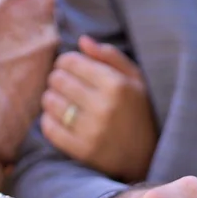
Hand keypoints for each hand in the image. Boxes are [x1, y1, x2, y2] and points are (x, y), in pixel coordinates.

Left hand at [41, 35, 156, 181]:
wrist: (147, 157)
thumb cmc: (141, 112)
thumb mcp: (136, 80)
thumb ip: (110, 57)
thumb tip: (82, 40)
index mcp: (116, 85)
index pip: (70, 62)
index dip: (65, 62)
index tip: (69, 68)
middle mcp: (103, 107)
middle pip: (57, 80)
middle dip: (57, 79)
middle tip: (64, 85)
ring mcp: (91, 131)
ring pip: (50, 102)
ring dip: (51, 98)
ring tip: (61, 101)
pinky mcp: (82, 151)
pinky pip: (49, 128)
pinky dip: (48, 120)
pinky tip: (58, 118)